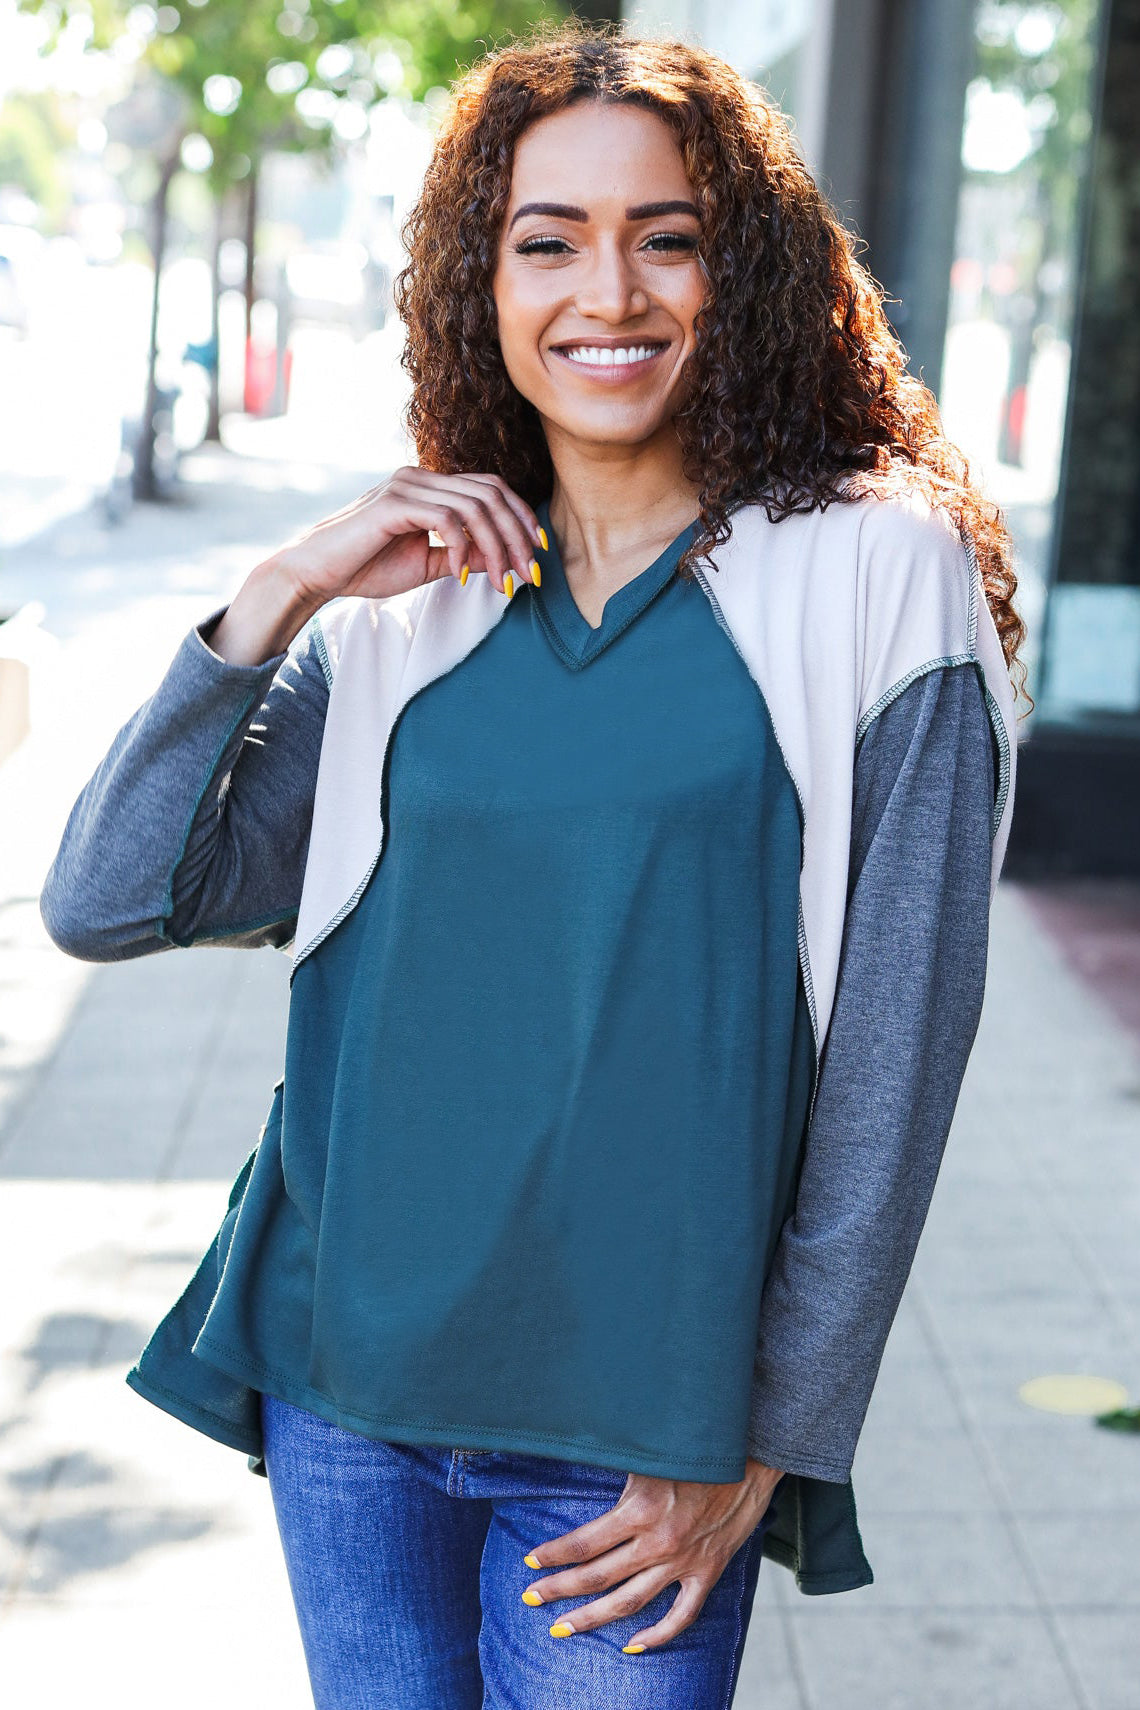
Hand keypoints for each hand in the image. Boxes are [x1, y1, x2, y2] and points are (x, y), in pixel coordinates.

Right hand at [271, 465, 544, 607]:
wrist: (316, 573)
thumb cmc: (365, 568)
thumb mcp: (427, 564)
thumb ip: (463, 556)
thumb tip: (501, 559)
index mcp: (430, 486)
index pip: (491, 488)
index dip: (521, 518)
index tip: (537, 554)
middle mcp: (421, 477)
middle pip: (492, 492)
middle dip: (518, 535)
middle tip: (529, 574)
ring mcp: (407, 486)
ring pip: (476, 506)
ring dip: (497, 547)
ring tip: (502, 581)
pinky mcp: (394, 503)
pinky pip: (447, 519)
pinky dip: (463, 548)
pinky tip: (461, 575)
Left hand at [519, 1457, 784, 1651]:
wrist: (751, 1458)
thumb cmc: (694, 1448)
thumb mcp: (649, 1455)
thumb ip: (617, 1474)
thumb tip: (579, 1460)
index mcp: (640, 1510)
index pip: (584, 1543)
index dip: (553, 1555)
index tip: (530, 1562)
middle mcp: (658, 1542)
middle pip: (598, 1576)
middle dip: (559, 1590)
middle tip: (531, 1599)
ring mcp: (683, 1562)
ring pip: (629, 1602)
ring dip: (592, 1618)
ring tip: (563, 1628)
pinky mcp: (708, 1572)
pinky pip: (681, 1615)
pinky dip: (657, 1636)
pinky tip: (633, 1646)